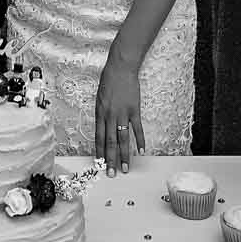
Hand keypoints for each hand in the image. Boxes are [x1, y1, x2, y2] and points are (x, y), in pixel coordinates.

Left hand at [95, 56, 143, 174]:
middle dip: (111, 159)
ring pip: (123, 139)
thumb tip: (102, 128)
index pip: (98, 138)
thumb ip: (101, 114)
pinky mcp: (134, 110)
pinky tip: (142, 151)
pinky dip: (140, 140)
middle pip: (110, 142)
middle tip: (112, 173)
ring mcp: (122, 114)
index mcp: (100, 114)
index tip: (100, 164)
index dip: (99, 152)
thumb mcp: (99, 98)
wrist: (120, 68)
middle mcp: (110, 116)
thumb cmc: (108, 81)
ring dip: (124, 155)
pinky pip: (137, 128)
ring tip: (125, 168)